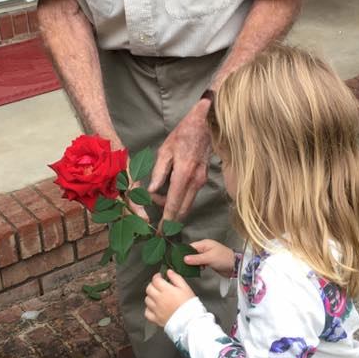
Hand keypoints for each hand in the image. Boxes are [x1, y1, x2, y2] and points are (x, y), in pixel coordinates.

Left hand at [145, 269, 195, 327]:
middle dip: (153, 285)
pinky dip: (149, 309)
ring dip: (151, 296)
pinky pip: (147, 312)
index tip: (160, 276)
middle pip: (149, 289)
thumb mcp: (186, 288)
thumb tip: (169, 272)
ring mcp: (156, 309)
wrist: (190, 321)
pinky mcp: (156, 318)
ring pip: (147, 300)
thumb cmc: (189, 305)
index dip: (157, 276)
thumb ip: (176, 278)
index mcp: (166, 290)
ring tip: (158, 297)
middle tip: (158, 286)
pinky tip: (155, 308)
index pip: (155, 280)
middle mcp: (159, 299)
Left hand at [148, 104, 211, 220]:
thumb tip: (152, 190)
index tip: (160, 231)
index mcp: (183, 175)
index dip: (166, 220)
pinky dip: (180, 199)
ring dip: (174, 207)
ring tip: (159, 200)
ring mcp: (201, 181)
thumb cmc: (183, 135)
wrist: (206, 125)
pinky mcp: (203, 179)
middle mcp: (195, 182)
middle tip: (157, 219)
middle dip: (170, 218)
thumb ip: (159, 172)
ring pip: (187, 204)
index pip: (174, 205)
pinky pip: (190, 195)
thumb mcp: (165, 151)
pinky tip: (170, 192)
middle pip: (182, 210)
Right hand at [184, 240, 234, 277]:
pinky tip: (198, 270)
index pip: (191, 247)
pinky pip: (200, 263)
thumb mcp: (209, 258)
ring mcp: (207, 255)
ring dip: (193, 264)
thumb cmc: (224, 259)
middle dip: (188, 259)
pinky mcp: (209, 261)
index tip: (179, 260)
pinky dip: (198, 266)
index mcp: (205, 244)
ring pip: (196, 258)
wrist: (235, 266)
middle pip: (192, 253)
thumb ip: (196, 259)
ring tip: (190, 269)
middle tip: (183, 266)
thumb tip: (185, 259)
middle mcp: (205, 248)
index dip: (184, 253)